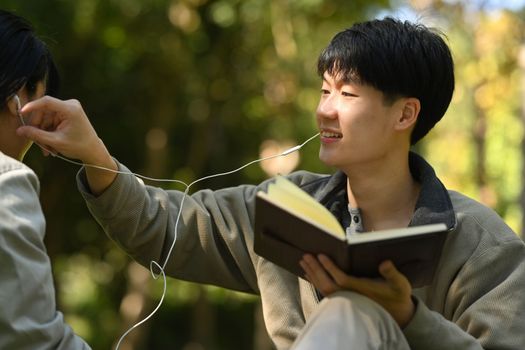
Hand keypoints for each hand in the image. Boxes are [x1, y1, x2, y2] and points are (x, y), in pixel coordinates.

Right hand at [16, 96, 105, 163]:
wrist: (93, 150)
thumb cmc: (79, 146)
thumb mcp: (55, 142)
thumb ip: (36, 135)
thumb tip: (19, 130)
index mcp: (70, 109)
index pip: (46, 102)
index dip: (32, 106)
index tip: (20, 113)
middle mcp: (70, 105)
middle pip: (44, 112)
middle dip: (38, 128)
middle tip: (35, 142)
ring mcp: (68, 109)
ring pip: (46, 118)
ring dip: (43, 134)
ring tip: (47, 150)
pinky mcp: (66, 114)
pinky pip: (51, 121)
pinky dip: (49, 133)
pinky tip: (50, 145)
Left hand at [300, 254, 414, 327]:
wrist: (396, 313)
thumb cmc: (397, 295)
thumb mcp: (400, 284)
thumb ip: (392, 273)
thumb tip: (385, 262)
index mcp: (361, 289)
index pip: (341, 279)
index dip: (330, 268)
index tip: (321, 256)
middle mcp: (350, 295)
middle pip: (327, 283)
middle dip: (315, 269)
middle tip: (305, 255)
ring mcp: (345, 298)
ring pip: (324, 287)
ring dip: (313, 274)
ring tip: (303, 261)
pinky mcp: (343, 299)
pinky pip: (325, 290)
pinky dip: (315, 281)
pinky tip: (309, 273)